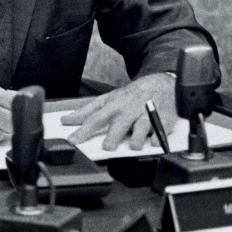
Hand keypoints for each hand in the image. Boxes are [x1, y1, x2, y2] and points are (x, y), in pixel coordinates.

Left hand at [62, 72, 176, 150]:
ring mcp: (147, 115)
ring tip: (134, 146)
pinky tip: (155, 143)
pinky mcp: (164, 120)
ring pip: (142, 126)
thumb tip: (66, 120)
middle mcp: (128, 111)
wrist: (161, 84)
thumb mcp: (107, 99)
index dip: (83, 130)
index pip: (95, 119)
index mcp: (113, 106)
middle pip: (119, 124)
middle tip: (107, 148)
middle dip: (113, 135)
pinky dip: (159, 136)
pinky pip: (162, 129)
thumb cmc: (130, 95)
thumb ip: (86, 112)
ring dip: (138, 136)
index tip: (72, 141)